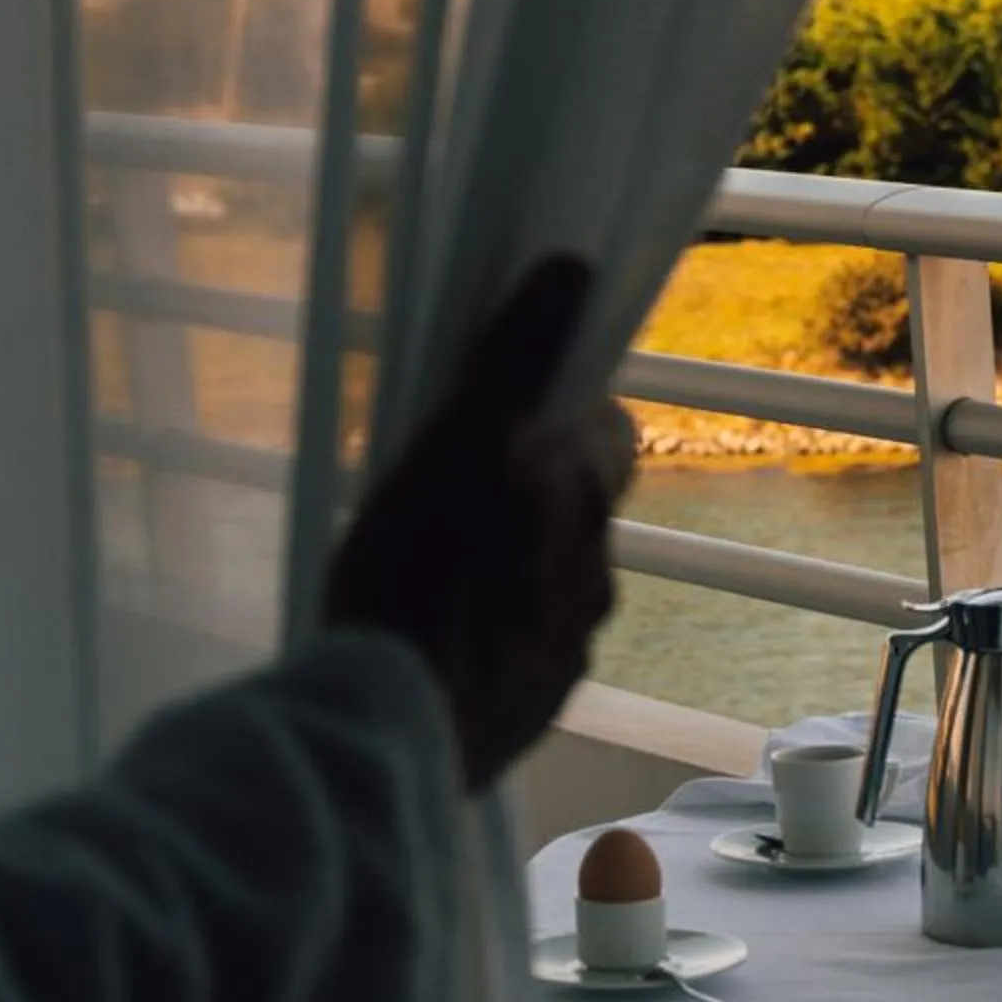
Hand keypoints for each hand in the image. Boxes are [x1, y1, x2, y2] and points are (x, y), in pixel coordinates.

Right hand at [324, 254, 635, 789]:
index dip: (568, 421)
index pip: (611, 437)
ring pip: (547, 591)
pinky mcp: (526, 716)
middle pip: (575, 515)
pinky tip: (432, 646)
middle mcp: (594, 581)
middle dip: (529, 501)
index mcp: (583, 506)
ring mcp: (564, 657)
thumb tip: (572, 270)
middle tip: (453, 497)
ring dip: (507, 576)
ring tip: (432, 577)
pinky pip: (518, 662)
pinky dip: (487, 645)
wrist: (391, 731)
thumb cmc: (419, 574)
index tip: (512, 420)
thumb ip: (513, 359)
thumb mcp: (455, 445)